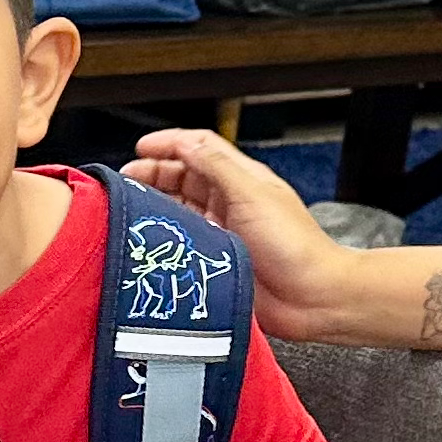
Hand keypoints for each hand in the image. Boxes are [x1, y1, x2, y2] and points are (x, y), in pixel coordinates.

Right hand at [123, 130, 363, 339]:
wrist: (313, 299)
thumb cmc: (295, 248)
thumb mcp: (253, 195)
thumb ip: (218, 165)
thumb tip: (185, 142)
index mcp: (242, 180)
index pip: (200, 148)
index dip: (170, 143)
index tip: (142, 147)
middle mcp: (231, 203)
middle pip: (184, 178)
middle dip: (154, 173)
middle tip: (127, 181)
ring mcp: (223, 232)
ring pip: (180, 210)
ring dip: (156, 205)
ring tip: (132, 208)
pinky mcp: (217, 261)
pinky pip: (184, 244)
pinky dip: (167, 238)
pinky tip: (152, 240)